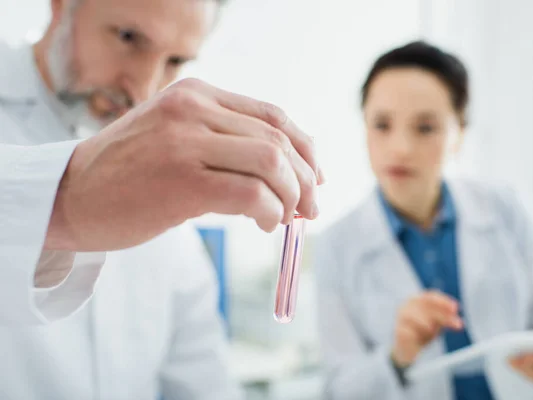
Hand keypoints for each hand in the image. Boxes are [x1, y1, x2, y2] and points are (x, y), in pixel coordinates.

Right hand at [45, 78, 323, 250]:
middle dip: (306, 178)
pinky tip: (266, 224)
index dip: (305, 147)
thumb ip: (225, 142)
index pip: (273, 116)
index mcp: (197, 93)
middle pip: (278, 140)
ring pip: (270, 162)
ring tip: (288, 218)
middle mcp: (193, 108)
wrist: (70, 194)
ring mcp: (186, 142)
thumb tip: (288, 173)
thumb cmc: (129, 173)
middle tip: (311, 209)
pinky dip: (271, 212)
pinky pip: (251, 194)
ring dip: (292, 196)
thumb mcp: (177, 137)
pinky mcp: (182, 181)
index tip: (316, 176)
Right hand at [391, 291, 462, 365]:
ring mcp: (400, 317)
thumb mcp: (437, 324)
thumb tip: (459, 322)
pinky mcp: (398, 330)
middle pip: (426, 305)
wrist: (408, 349)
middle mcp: (407, 305)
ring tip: (432, 332)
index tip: (456, 308)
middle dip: (443, 315)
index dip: (444, 301)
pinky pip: (410, 331)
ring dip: (427, 324)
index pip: (431, 296)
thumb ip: (446, 320)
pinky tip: (422, 338)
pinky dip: (418, 334)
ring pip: (415, 316)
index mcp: (417, 300)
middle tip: (458, 325)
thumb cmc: (423, 332)